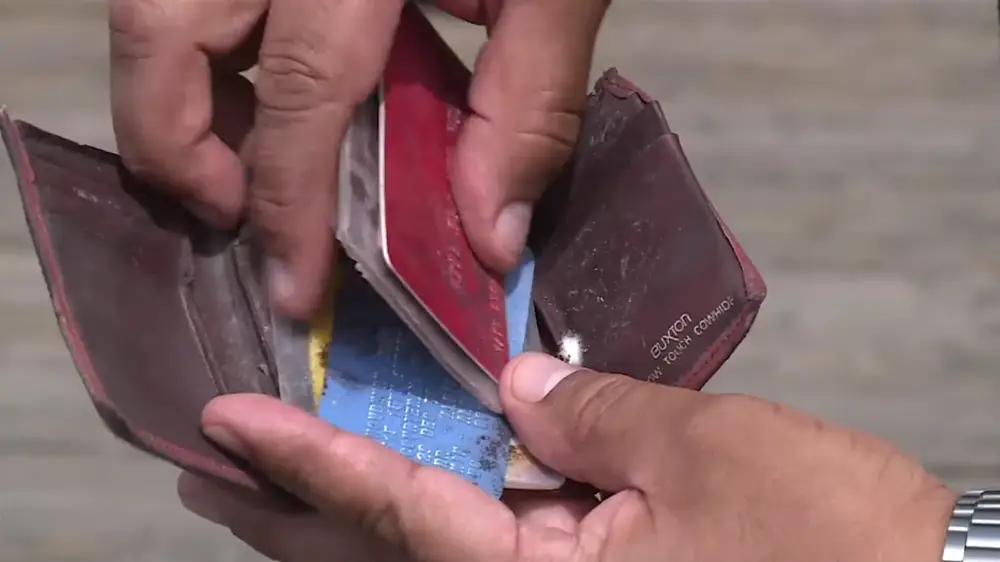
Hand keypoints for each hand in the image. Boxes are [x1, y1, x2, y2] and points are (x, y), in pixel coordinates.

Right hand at [109, 0, 607, 318]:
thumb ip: (528, 103)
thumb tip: (486, 237)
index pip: (298, 90)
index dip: (285, 203)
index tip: (294, 290)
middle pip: (161, 33)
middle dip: (178, 149)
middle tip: (233, 219)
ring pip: (150, 7)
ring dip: (175, 101)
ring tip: (237, 165)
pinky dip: (202, 51)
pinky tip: (253, 88)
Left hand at [179, 352, 955, 561]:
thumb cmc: (827, 542)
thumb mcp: (702, 451)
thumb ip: (592, 415)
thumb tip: (518, 388)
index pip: (394, 513)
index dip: (304, 460)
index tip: (223, 420)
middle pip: (383, 558)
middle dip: (293, 508)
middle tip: (214, 462)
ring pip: (428, 557)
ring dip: (350, 512)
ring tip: (278, 472)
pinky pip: (489, 550)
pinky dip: (437, 509)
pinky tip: (416, 476)